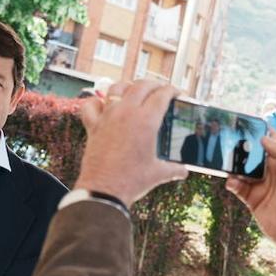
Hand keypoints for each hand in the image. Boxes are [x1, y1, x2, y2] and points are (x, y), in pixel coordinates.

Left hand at [75, 80, 188, 207]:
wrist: (104, 191)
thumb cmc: (132, 181)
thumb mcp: (158, 174)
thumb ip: (174, 169)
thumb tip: (184, 171)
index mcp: (146, 121)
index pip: (162, 95)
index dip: (172, 90)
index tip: (176, 93)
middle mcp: (126, 113)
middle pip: (142, 85)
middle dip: (154, 84)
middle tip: (160, 89)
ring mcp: (107, 117)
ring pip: (117, 88)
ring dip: (128, 86)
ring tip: (134, 90)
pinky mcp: (93, 126)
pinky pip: (91, 104)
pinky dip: (97, 101)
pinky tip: (102, 105)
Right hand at [226, 135, 275, 275]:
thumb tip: (263, 138)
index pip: (271, 140)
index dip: (260, 131)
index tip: (245, 123)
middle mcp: (273, 171)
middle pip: (253, 154)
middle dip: (241, 148)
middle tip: (228, 142)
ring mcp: (262, 185)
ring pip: (242, 169)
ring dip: (234, 166)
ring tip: (226, 163)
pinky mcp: (252, 199)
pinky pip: (237, 186)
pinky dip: (232, 183)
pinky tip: (231, 182)